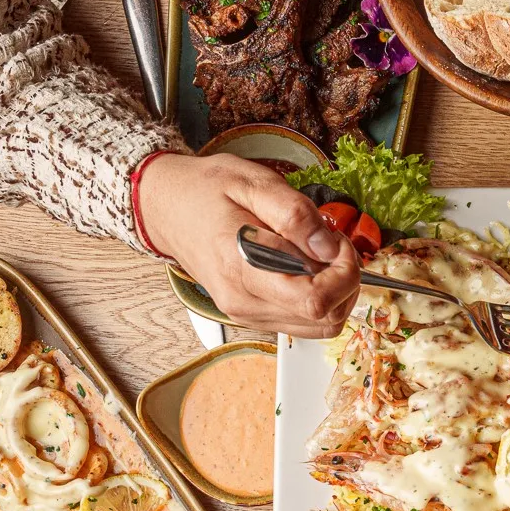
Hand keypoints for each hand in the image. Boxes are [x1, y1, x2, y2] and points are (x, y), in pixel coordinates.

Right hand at [138, 153, 359, 336]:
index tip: (336, 243)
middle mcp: (245, 302)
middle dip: (344, 282)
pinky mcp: (252, 315)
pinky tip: (303, 265)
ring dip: (334, 291)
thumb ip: (295, 214)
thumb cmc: (205, 190)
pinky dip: (317, 297)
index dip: (343, 274)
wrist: (166, 206)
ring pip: (320, 327)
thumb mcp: (253, 183)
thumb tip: (328, 247)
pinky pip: (302, 321)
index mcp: (243, 270)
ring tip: (314, 252)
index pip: (316, 302)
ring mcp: (247, 313)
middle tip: (329, 244)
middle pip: (326, 321)